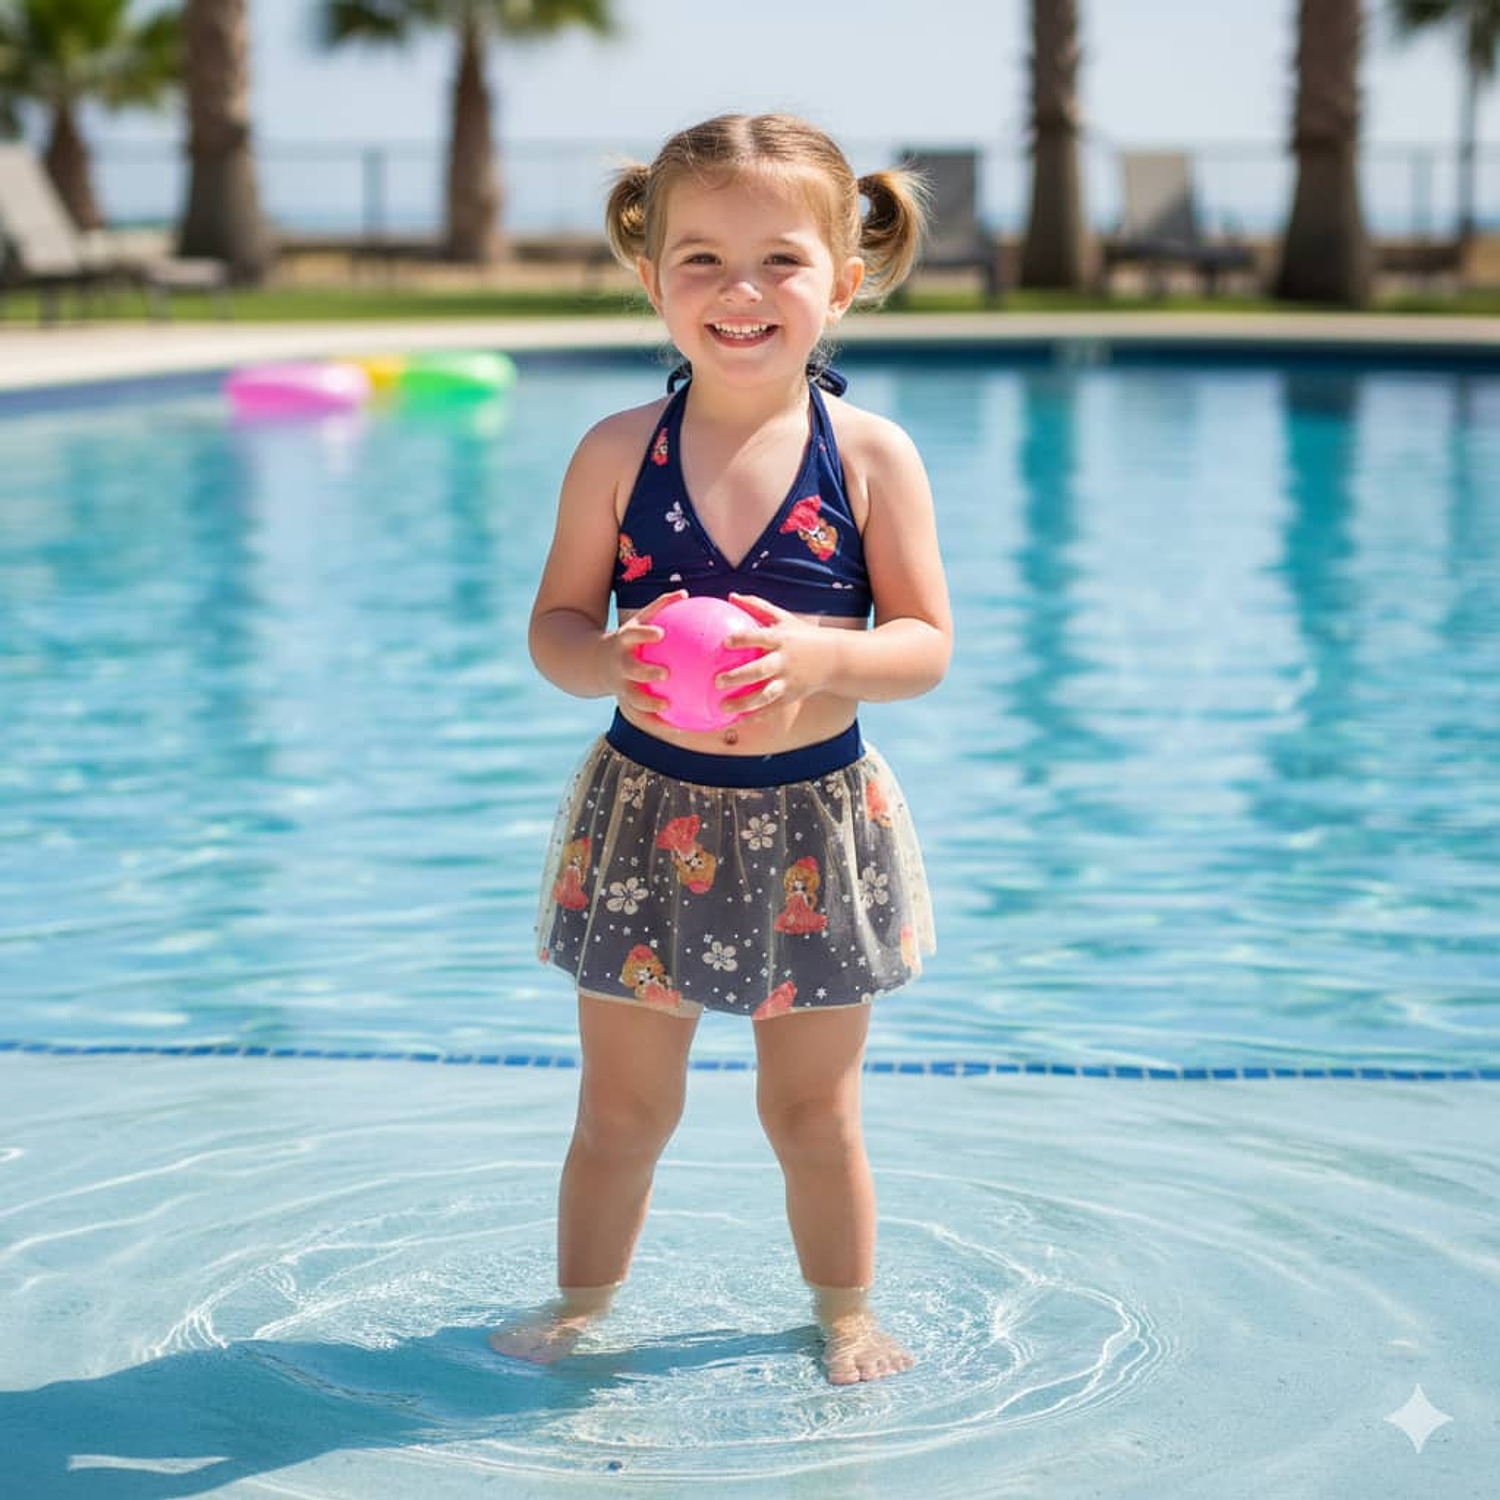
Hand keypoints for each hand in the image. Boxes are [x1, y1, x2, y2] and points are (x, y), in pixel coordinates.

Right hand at [602, 589, 686, 714]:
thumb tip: (686, 593)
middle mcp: (619, 664)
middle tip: (665, 674)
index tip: (660, 634)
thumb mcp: (638, 620)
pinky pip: (641, 717)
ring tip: (668, 707)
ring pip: (632, 698)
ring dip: (648, 704)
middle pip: (630, 669)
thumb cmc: (627, 638)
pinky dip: (657, 723)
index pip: (632, 635)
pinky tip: (679, 729)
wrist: (593, 662)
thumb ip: (660, 606)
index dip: (644, 634)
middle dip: (645, 672)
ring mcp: (620, 685)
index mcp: (623, 642)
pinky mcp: (624, 702)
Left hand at [716, 593, 832, 717]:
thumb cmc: (802, 636)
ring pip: (764, 695)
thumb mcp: (785, 618)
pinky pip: (770, 709)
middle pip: (760, 670)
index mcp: (782, 640)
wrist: (835, 660)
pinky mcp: (791, 697)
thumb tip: (731, 595)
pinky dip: (754, 716)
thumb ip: (758, 607)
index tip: (725, 642)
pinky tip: (735, 720)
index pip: (760, 638)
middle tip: (717, 681)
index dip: (743, 639)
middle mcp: (784, 662)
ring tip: (722, 707)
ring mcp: (788, 682)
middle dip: (738, 677)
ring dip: (743, 703)